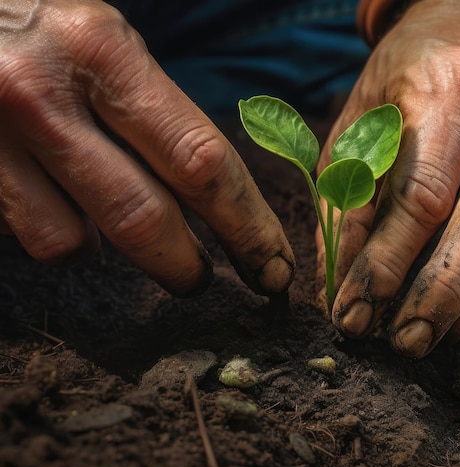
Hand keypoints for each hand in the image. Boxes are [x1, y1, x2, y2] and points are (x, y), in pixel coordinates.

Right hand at [0, 0, 293, 296]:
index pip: (201, 162)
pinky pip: (22, 232)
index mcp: (104, 53)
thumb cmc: (43, 31)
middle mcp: (43, 95)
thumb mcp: (106, 44)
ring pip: (70, 245)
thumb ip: (155, 112)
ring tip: (104, 217)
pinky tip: (47, 195)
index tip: (273, 268)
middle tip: (201, 281)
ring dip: (101, 247)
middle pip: (143, 220)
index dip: (247, 226)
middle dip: (185, 268)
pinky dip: (50, 227)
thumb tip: (208, 195)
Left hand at [317, 0, 459, 356]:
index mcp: (452, 86)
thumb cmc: (403, 82)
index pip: (420, 195)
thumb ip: (347, 202)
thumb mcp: (358, 127)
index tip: (351, 314)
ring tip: (427, 337)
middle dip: (436, 293)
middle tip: (399, 342)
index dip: (383, 264)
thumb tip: (338, 286)